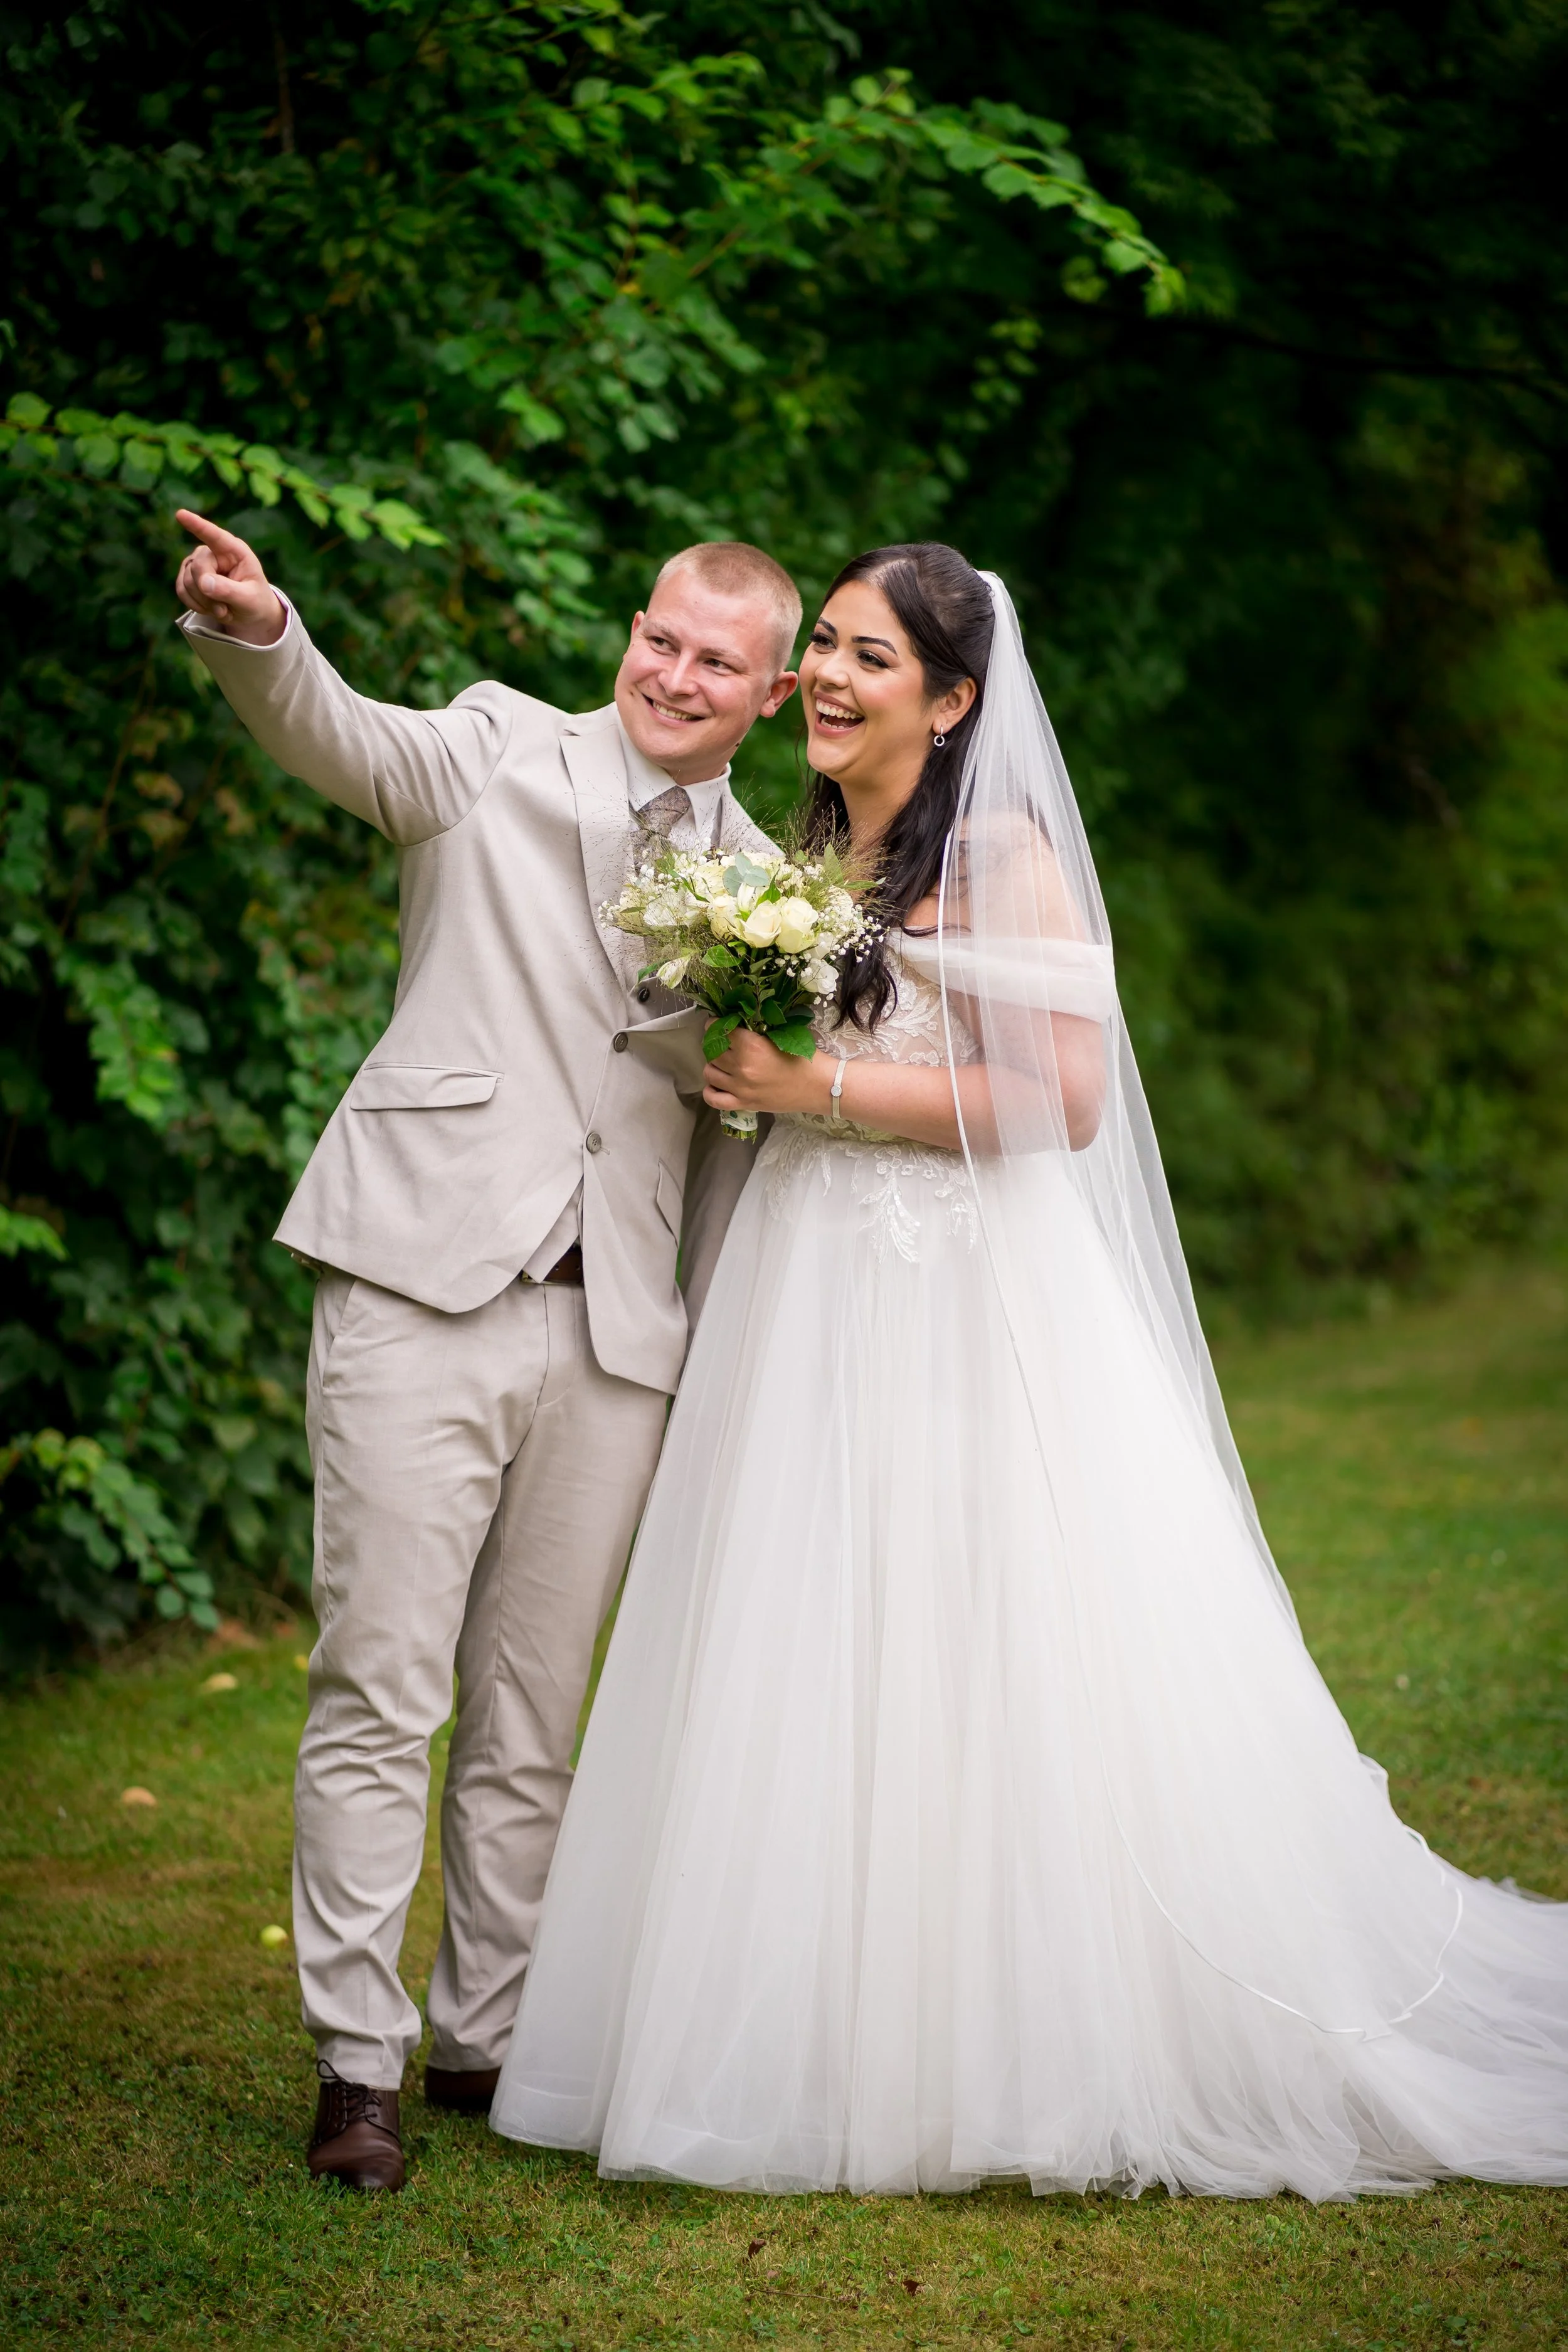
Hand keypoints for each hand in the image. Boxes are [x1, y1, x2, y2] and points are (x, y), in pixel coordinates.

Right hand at [174, 510, 287, 644]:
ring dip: (204, 603)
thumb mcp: (249, 599)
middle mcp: (213, 552)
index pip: (214, 536)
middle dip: (209, 594)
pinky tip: (210, 608)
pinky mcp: (188, 576)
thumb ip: (229, 590)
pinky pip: (181, 591)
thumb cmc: (254, 601)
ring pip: (187, 582)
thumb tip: (204, 582)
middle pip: (198, 568)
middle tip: (225, 610)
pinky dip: (195, 605)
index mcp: (234, 551)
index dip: (197, 525)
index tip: (181, 514)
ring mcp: (198, 562)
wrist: (248, 613)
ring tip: (223, 609)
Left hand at [703, 1031, 833, 1118]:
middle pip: (712, 1051)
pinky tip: (717, 1084)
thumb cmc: (806, 1058)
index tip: (718, 1024)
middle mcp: (742, 1066)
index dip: (715, 1025)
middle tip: (723, 1043)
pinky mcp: (744, 1104)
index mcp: (751, 1045)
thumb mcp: (782, 1035)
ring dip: (713, 1065)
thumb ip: (758, 1030)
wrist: (819, 1086)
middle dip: (714, 1044)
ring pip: (709, 1072)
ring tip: (722, 1062)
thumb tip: (738, 1023)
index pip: (720, 1030)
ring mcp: (741, 1088)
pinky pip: (714, 1099)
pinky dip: (710, 1091)